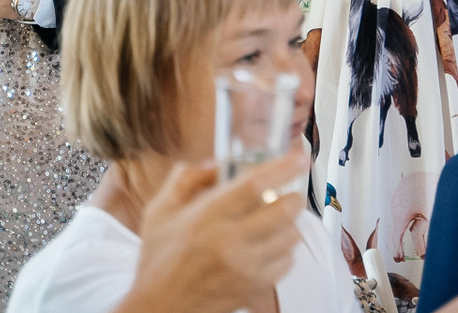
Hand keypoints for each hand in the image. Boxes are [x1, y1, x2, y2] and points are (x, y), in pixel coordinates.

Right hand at [120, 152, 307, 312]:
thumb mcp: (160, 210)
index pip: (255, 184)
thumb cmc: (159, 257)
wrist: (159, 305)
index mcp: (207, 216)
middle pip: (282, 209)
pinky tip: (269, 247)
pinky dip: (285, 251)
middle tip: (290, 194)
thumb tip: (216, 164)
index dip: (282, 167)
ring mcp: (244, 266)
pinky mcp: (253, 287)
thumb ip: (186, 178)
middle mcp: (229, 241)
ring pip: (290, 236)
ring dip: (290, 224)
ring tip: (278, 222)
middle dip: (294, 197)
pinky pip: (287, 262)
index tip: (299, 159)